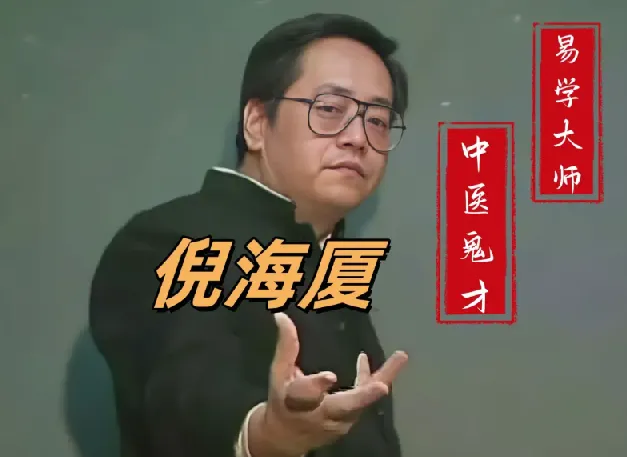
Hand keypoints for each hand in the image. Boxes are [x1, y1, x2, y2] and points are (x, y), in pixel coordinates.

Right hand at [248, 313, 407, 456]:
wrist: (286, 438)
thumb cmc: (283, 400)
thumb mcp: (279, 374)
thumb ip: (286, 347)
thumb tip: (282, 316)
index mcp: (296, 402)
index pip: (305, 396)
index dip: (317, 386)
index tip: (330, 376)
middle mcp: (321, 415)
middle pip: (343, 407)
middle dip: (363, 397)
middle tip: (381, 387)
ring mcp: (339, 420)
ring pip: (363, 401)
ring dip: (382, 379)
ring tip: (400, 357)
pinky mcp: (351, 419)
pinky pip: (367, 396)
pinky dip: (379, 377)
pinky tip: (394, 358)